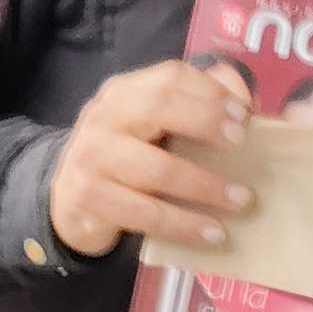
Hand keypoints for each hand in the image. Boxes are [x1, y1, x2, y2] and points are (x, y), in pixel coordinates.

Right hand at [46, 58, 253, 262]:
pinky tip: (214, 234)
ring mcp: (93, 159)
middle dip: (205, 122)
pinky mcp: (90, 200)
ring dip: (205, 186)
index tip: (243, 116)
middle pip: (158, 106)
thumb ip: (195, 104)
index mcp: (124, 92)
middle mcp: (104, 117)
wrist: (68, 200)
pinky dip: (185, 226)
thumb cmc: (126, 157)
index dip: (210, 93)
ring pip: (157, 170)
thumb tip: (243, 99)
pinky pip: (147, 214)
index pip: (169, 77)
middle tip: (242, 146)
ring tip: (241, 200)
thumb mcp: (150, 125)